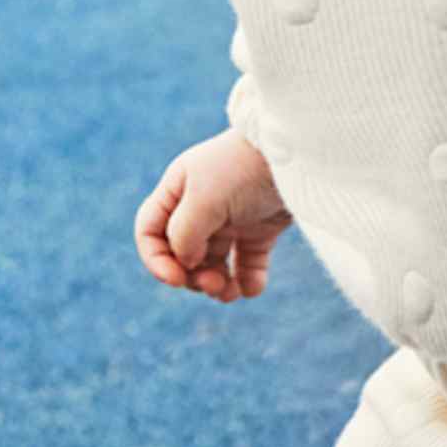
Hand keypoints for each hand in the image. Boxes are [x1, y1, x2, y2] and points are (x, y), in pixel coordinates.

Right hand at [135, 129, 292, 303]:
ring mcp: (231, 220)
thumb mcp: (204, 199)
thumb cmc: (244, 169)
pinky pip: (247, 265)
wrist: (296, 153)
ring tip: (230, 292)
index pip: (150, 232)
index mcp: (177, 192)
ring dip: (217, 284)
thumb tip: (185, 263)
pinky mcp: (261, 230)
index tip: (175, 278)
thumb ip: (184, 234)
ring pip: (214, 265)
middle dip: (192, 276)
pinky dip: (248, 281)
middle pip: (182, 255)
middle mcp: (200, 207)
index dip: (156, 260)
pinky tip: (252, 288)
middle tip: (212, 283)